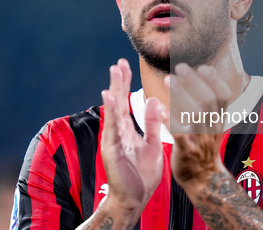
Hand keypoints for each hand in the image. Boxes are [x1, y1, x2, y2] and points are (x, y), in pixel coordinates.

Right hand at [100, 59, 166, 219]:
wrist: (134, 200)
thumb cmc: (141, 174)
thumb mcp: (151, 144)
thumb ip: (151, 124)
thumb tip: (153, 100)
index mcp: (127, 130)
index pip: (126, 102)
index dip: (125, 83)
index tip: (125, 65)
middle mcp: (118, 132)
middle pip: (117, 102)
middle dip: (118, 81)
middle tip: (118, 62)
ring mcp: (113, 140)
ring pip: (113, 111)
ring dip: (113, 90)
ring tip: (114, 72)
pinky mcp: (111, 150)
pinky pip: (111, 128)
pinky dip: (110, 112)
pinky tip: (109, 97)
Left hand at [168, 63, 232, 186]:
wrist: (203, 179)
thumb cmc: (203, 146)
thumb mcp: (213, 124)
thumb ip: (210, 104)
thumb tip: (205, 73)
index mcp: (219, 120)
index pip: (224, 96)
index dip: (216, 81)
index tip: (203, 67)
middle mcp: (212, 128)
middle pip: (208, 101)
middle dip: (194, 81)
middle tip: (180, 67)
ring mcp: (201, 140)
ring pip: (195, 114)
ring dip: (181, 95)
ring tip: (168, 80)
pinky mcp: (187, 152)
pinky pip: (179, 134)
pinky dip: (170, 119)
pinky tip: (160, 108)